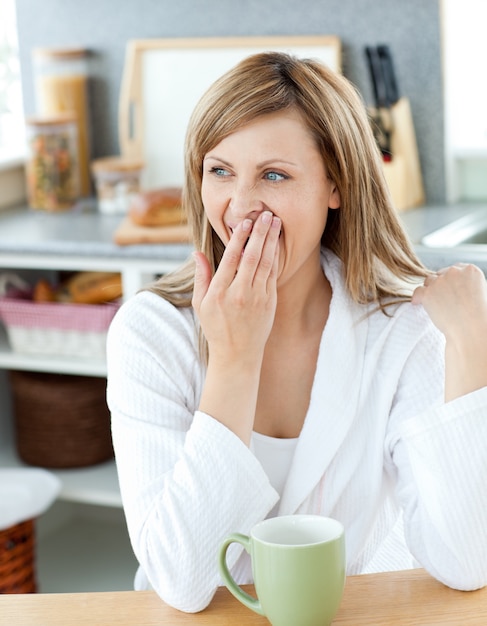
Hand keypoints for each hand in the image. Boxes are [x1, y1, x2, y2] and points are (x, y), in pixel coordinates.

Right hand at [192, 210, 280, 364]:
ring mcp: (257, 298)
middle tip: (267, 214)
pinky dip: (276, 257)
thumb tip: (197, 253)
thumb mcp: (200, 305)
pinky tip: (277, 244)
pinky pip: (273, 275)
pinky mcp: (270, 302)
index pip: (231, 258)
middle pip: (252, 257)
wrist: (237, 354)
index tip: (245, 222)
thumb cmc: (216, 328)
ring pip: (266, 263)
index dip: (239, 238)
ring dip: (271, 241)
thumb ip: (201, 277)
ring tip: (276, 223)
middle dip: (260, 233)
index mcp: (219, 292)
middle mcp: (239, 294)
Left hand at [412, 263, 486, 340]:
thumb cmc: (478, 316)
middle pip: (441, 274)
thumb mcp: (480, 293)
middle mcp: (454, 272)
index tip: (450, 288)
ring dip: (430, 291)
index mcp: (471, 270)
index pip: (456, 268)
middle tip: (443, 298)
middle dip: (441, 285)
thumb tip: (454, 286)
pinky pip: (418, 291)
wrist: (472, 329)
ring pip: (429, 281)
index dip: (451, 279)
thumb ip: (467, 284)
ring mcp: (440, 282)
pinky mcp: (428, 293)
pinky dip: (417, 297)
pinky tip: (417, 303)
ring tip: (435, 304)